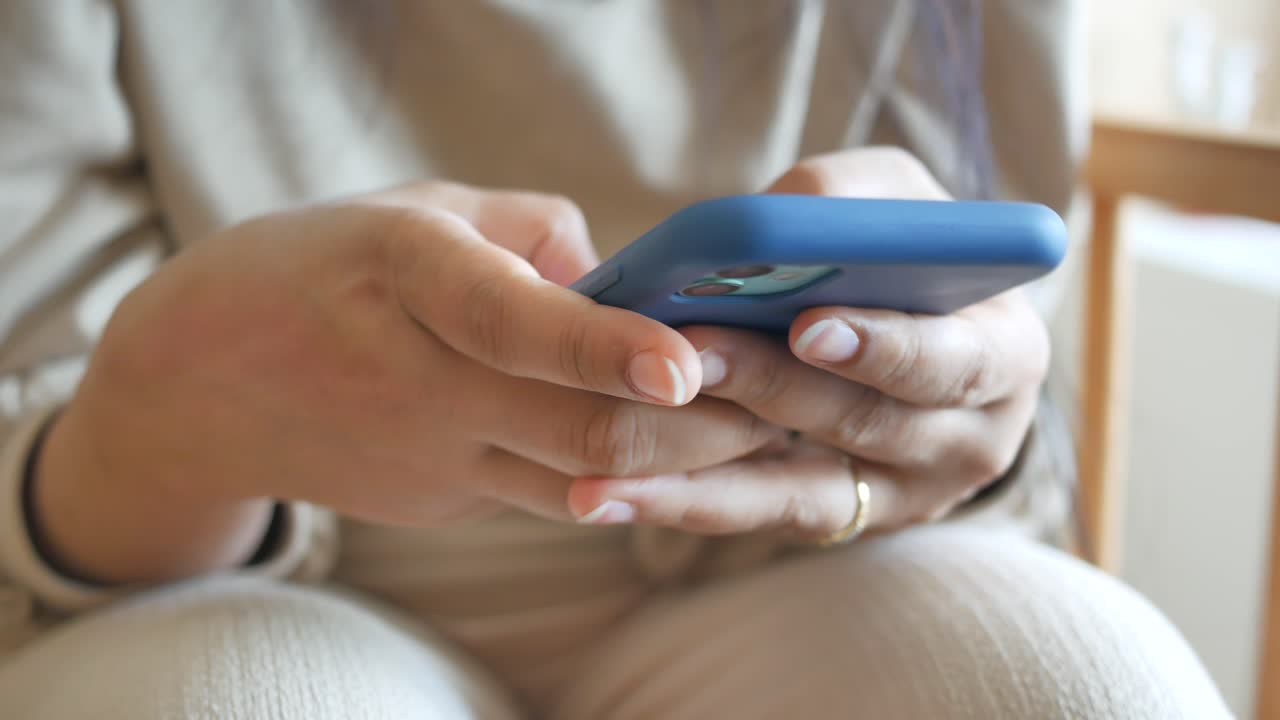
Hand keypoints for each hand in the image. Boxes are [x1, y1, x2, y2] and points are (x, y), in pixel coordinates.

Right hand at [36, 182, 782, 581]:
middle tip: (787, 397)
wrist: (201, 384)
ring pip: (582, 487)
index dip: (605, 349)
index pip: (510, 323)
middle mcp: (417, 381)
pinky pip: (556, 498)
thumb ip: (529, 233)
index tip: (686, 364)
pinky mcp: (446, 502)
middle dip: (701, 428)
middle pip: (579, 436)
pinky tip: (690, 455)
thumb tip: (627, 280)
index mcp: (402, 274)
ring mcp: (430, 459)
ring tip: (770, 432)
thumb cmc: (318, 266)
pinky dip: (632, 481)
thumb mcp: (414, 208)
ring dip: (686, 468)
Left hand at [566, 149, 1047, 540]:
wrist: (900, 320)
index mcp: (1004, 355)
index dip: (886, 346)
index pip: (953, 361)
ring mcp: (900, 493)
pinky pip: (755, 518)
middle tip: (688, 357)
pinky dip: (678, 503)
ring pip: (799, 491)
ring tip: (612, 456)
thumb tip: (782, 219)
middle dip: (772, 390)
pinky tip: (602, 495)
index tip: (810, 325)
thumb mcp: (895, 199)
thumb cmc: (899, 248)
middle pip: (866, 424)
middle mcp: (967, 440)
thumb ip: (851, 198)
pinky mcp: (835, 519)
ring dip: (702, 469)